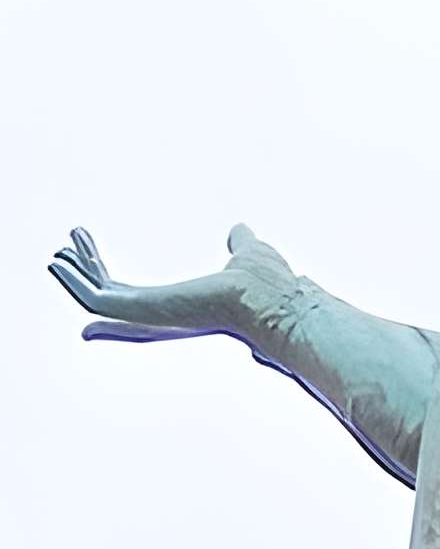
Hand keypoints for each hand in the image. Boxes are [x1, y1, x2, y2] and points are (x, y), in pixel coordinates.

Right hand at [48, 223, 295, 345]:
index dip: (112, 282)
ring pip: (100, 300)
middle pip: (113, 299)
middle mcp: (166, 316)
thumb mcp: (249, 255)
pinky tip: (62, 260)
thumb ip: (240, 245)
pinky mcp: (149, 311)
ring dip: (75, 275)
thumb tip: (241, 232)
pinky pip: (101, 299)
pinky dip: (79, 280)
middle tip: (64, 250)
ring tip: (56, 253)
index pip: (138, 300)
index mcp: (184, 305)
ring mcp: (156, 316)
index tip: (91, 260)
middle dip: (86, 274)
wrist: (274, 301)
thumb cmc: (270, 286)